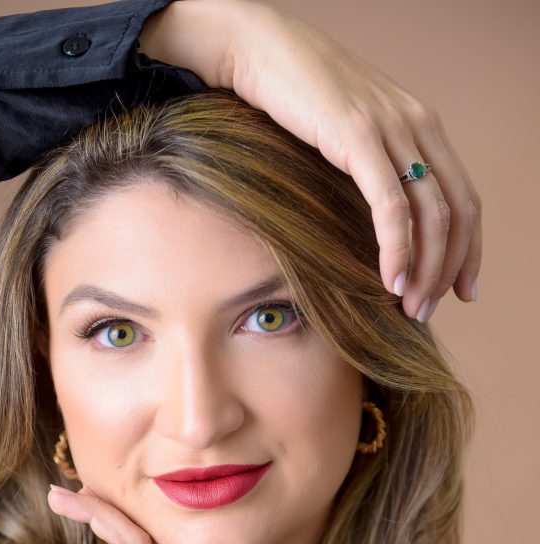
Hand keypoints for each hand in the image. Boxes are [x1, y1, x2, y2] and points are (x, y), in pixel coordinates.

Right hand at [139, 0, 480, 322]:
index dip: (469, 250)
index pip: (464, 197)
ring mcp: (392, 128)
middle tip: (428, 310)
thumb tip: (372, 221)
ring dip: (426, 269)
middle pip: (457, 211)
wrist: (258, 50)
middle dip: (448, 270)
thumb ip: (370, 168)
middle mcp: (417, 124)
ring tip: (410, 307)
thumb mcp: (345, 136)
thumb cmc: (292, 99)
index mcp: (420, 125)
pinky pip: (391, 205)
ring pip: (432, 213)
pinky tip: (391, 281)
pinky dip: (397, 248)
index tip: (461, 292)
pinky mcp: (359, 136)